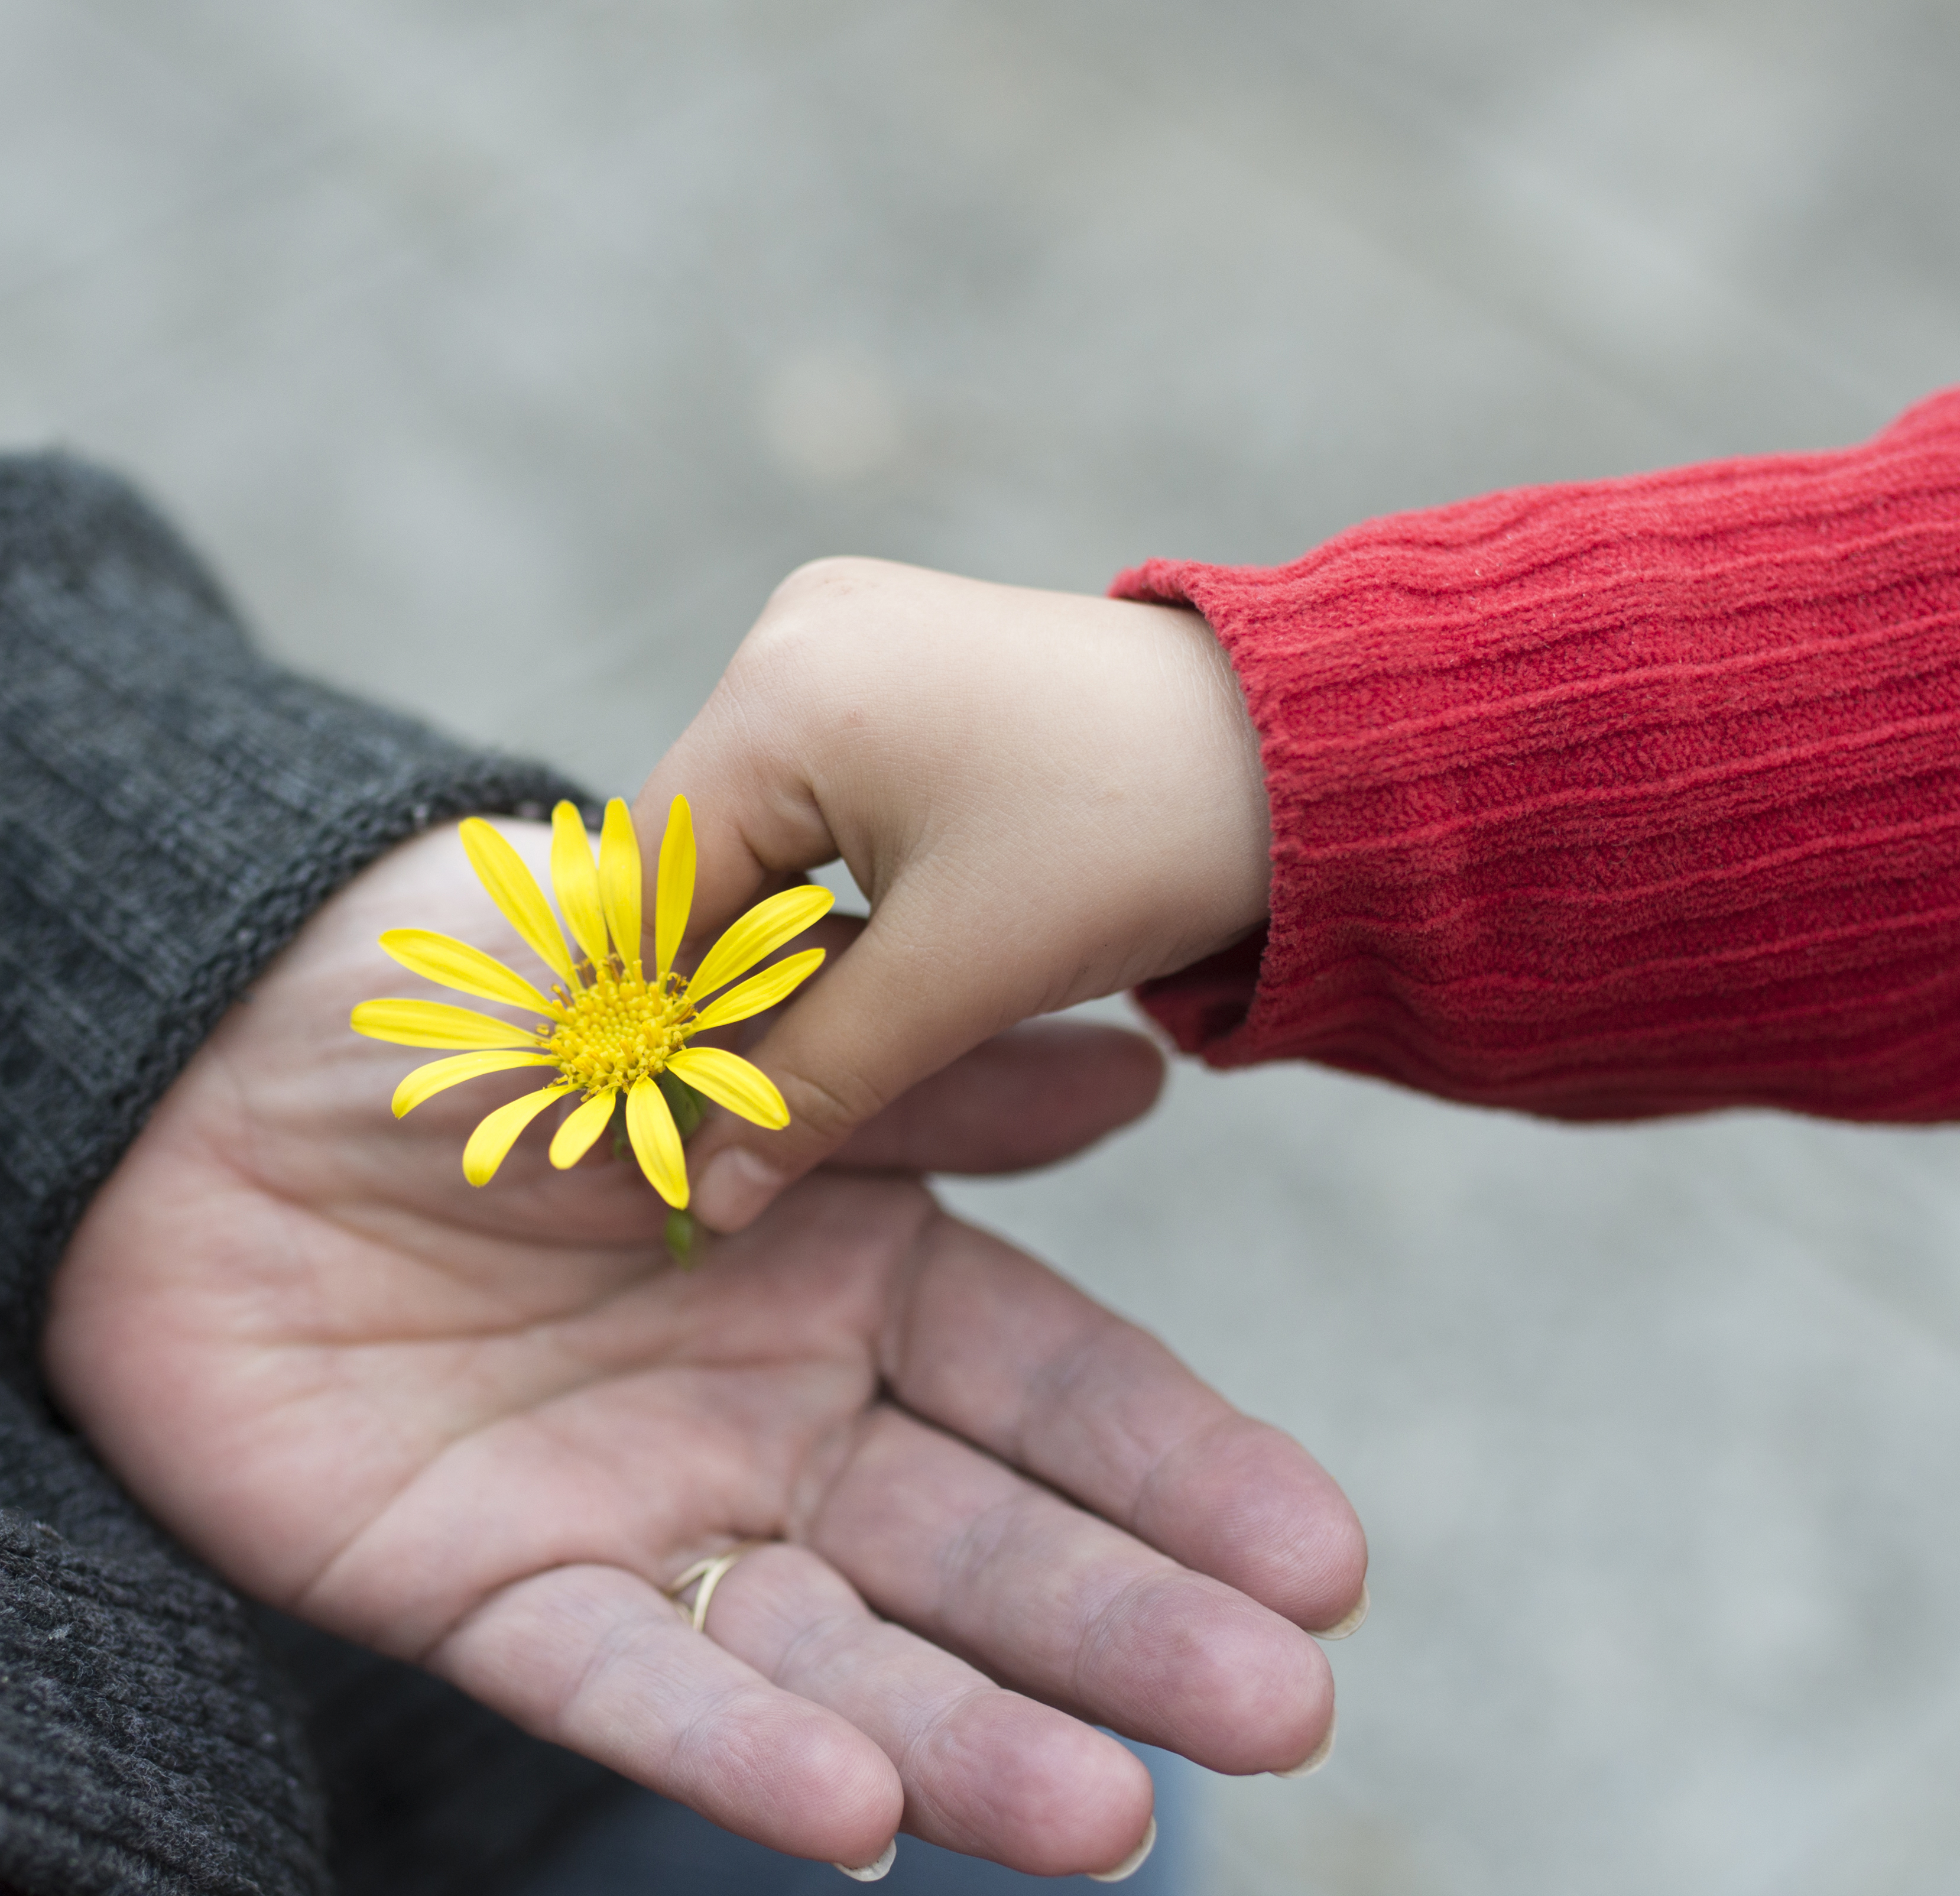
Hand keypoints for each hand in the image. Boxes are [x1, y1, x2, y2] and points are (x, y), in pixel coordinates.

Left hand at [44, 824, 1360, 1878]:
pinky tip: (857, 1813)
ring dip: (968, 1739)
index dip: (1183, 1474)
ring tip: (1113, 1818)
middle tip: (1282, 1722)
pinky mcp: (483, 1593)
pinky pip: (621, 1682)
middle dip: (1126, 1634)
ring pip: (830, 1652)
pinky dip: (727, 1750)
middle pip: (976, 1549)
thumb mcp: (698, 1000)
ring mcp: (638, 1514)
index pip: (1051, 1390)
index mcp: (845, 1270)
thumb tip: (1139, 1081)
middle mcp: (769, 1416)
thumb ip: (906, 1064)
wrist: (185, 1061)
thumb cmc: (460, 1005)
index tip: (1326, 1562)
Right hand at [638, 556, 1271, 1231]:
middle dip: (709, 980)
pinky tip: (855, 954)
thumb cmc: (1135, 843)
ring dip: (766, 938)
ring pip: (748, 830)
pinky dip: (815, 883)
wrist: (1309, 748)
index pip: (650, 883)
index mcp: (783, 694)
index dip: (650, 1014)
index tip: (660, 1126)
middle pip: (690, 850)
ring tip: (794, 1042)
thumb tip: (705, 1198)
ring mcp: (838, 632)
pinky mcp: (888, 656)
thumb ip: (811, 1087)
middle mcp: (790, 636)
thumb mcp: (955, 981)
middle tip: (720, 1108)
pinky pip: (805, 792)